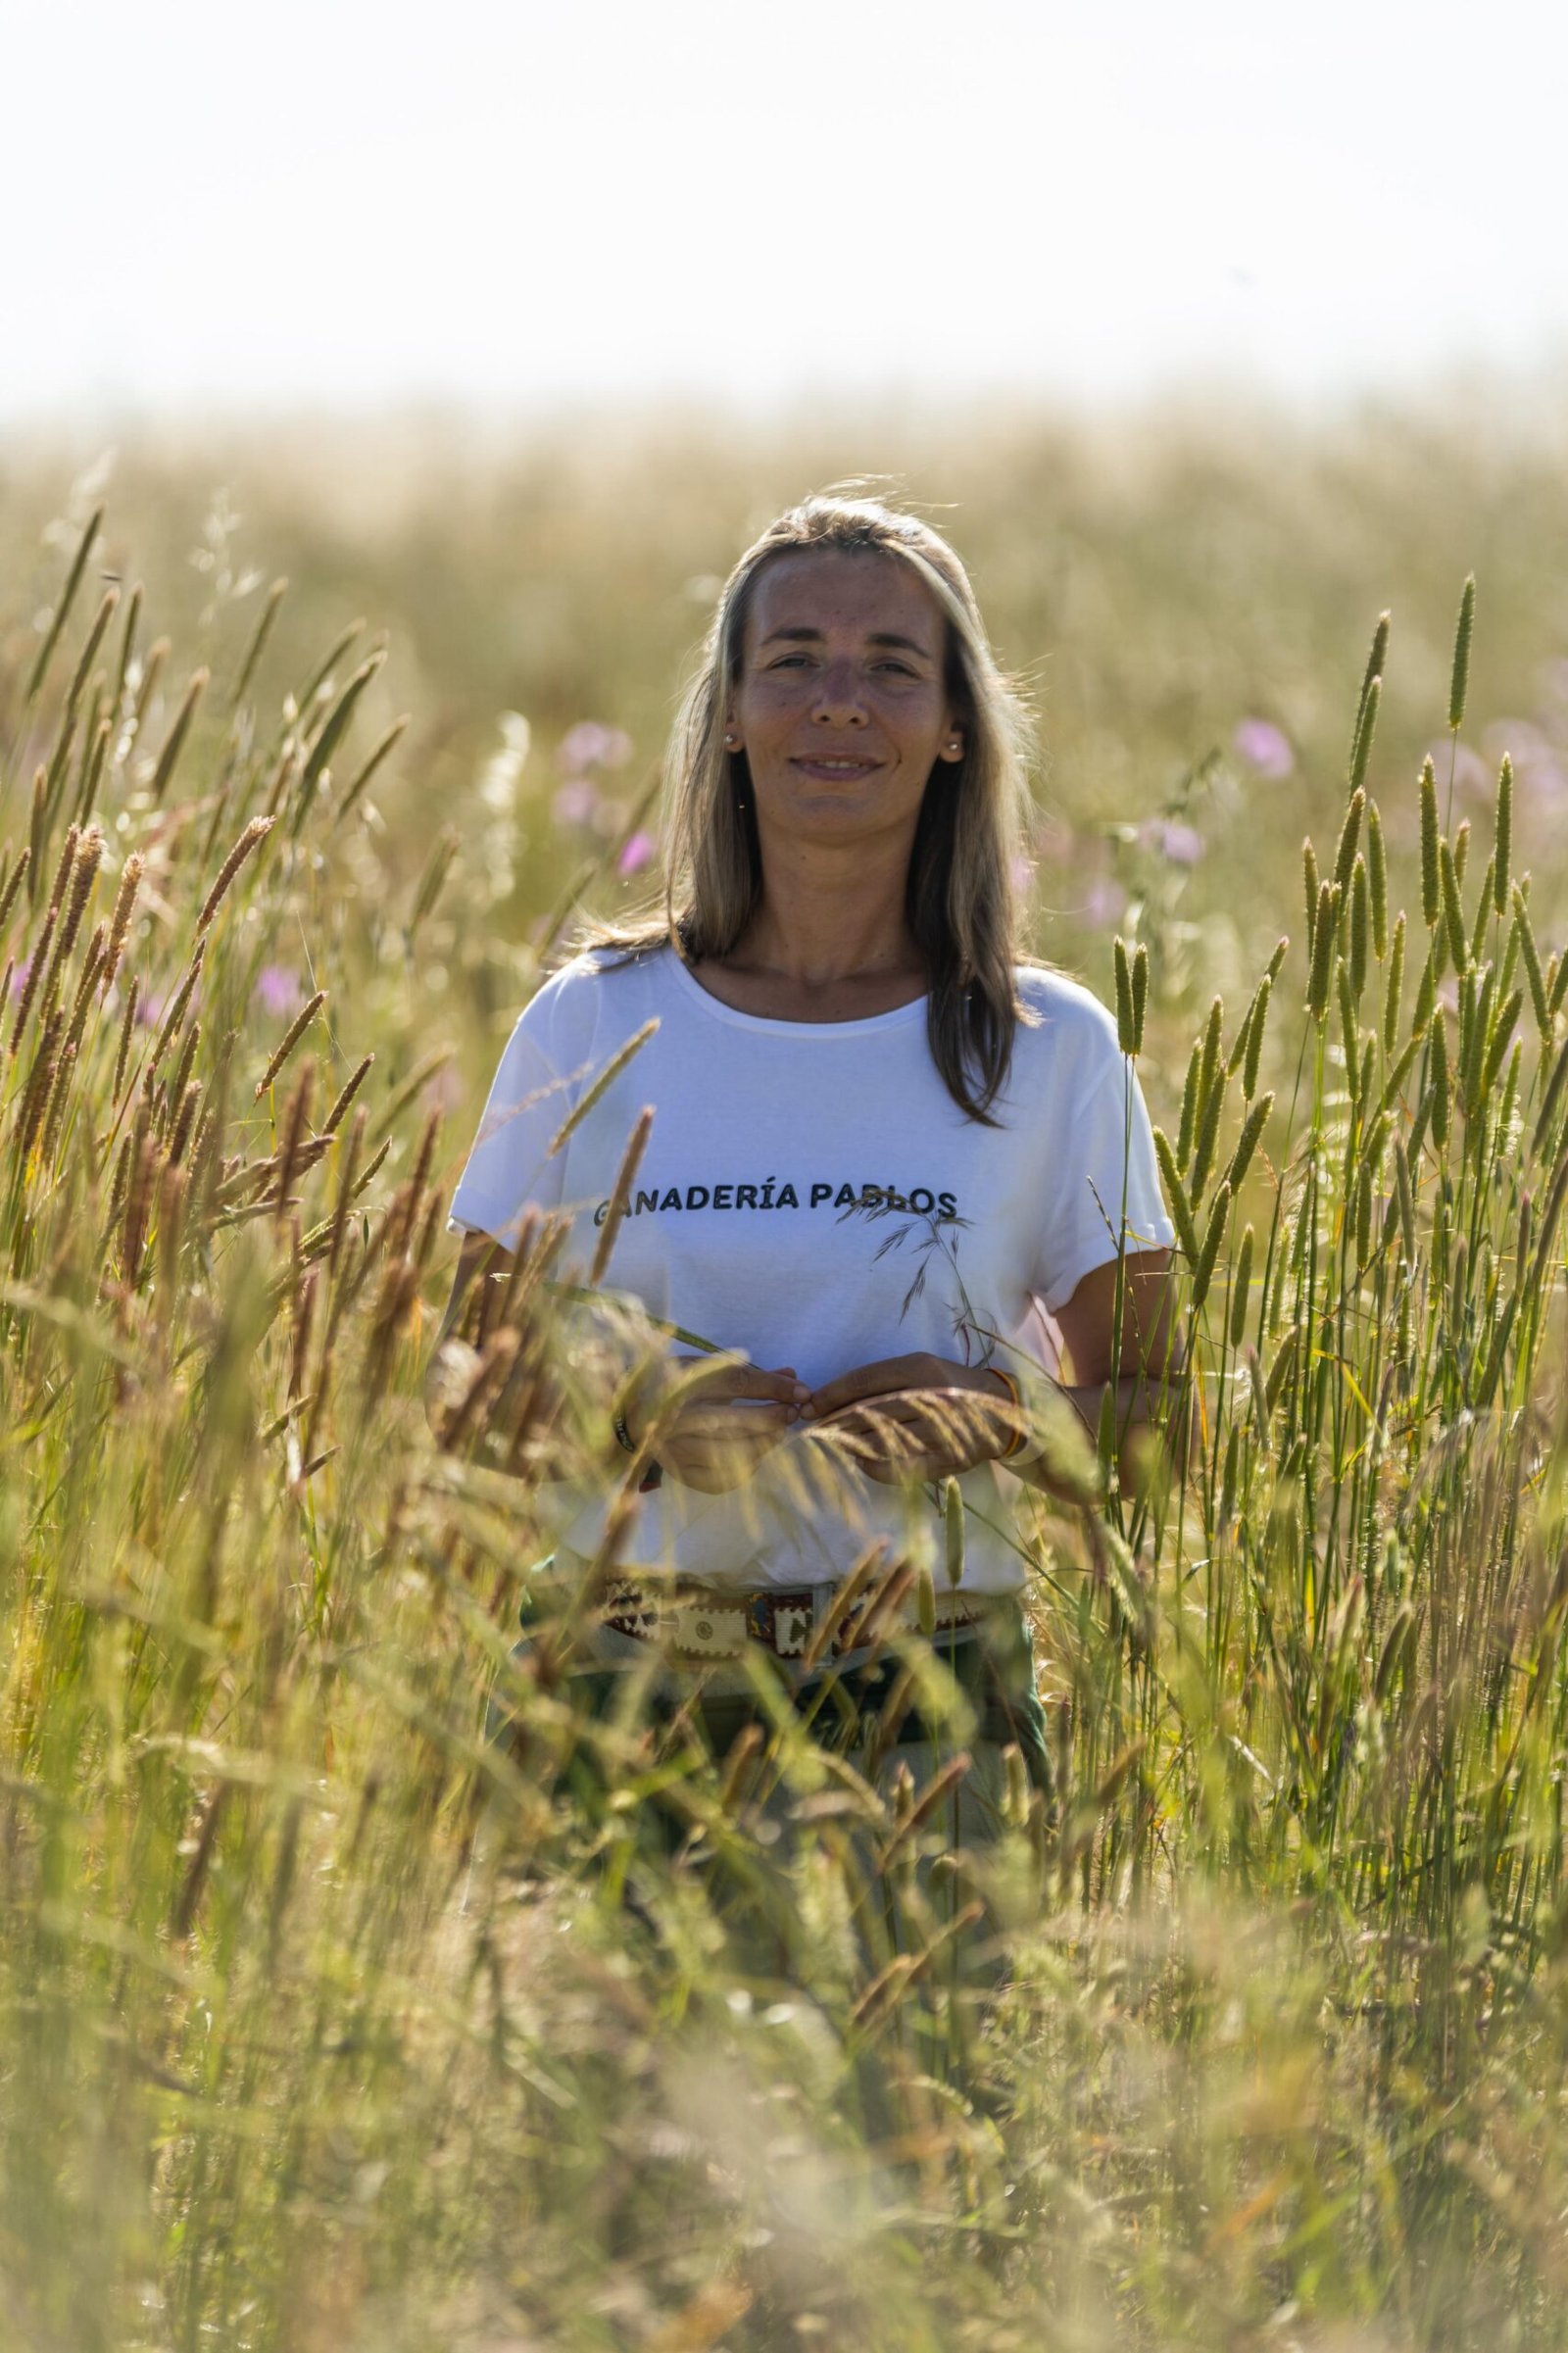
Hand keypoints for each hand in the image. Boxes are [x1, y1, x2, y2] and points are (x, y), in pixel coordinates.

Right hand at [635, 1359, 809, 1493]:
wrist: (626, 1419)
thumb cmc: (674, 1389)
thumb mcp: (705, 1371)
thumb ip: (749, 1375)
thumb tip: (793, 1376)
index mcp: (681, 1382)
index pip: (736, 1383)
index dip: (772, 1387)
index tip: (801, 1390)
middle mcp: (675, 1417)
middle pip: (735, 1420)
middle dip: (772, 1417)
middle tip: (793, 1413)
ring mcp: (675, 1449)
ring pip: (730, 1452)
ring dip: (763, 1443)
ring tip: (777, 1433)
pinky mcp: (679, 1474)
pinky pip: (721, 1479)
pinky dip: (745, 1468)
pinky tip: (754, 1456)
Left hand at [801, 1352, 1020, 1484]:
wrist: (1001, 1411)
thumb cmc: (949, 1387)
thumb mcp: (920, 1371)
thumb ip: (881, 1383)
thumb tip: (830, 1401)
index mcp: (922, 1368)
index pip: (864, 1381)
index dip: (831, 1395)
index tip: (809, 1406)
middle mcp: (931, 1396)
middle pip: (869, 1412)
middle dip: (835, 1423)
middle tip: (814, 1429)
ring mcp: (941, 1430)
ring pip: (882, 1441)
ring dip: (851, 1445)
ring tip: (835, 1444)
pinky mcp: (947, 1459)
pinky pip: (900, 1468)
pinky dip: (874, 1468)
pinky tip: (863, 1461)